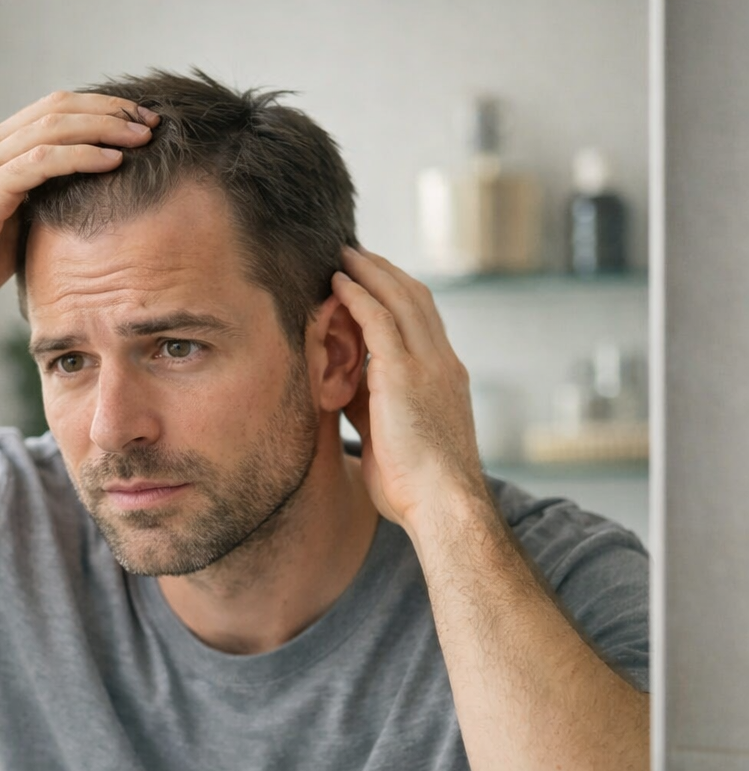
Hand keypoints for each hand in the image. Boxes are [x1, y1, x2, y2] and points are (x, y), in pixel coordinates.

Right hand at [0, 92, 157, 312]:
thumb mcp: (9, 227)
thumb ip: (37, 207)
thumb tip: (80, 211)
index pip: (53, 112)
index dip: (98, 110)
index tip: (136, 122)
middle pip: (60, 107)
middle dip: (110, 110)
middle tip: (151, 119)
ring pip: (55, 125)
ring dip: (105, 127)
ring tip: (143, 134)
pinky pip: (44, 160)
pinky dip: (83, 156)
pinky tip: (113, 160)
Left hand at [333, 247, 488, 533]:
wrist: (443, 505)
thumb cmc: (417, 488)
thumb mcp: (393, 435)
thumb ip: (372, 406)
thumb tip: (343, 391)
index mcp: (446, 378)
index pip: (425, 321)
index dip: (399, 295)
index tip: (374, 280)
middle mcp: (443, 363)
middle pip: (416, 299)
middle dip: (385, 272)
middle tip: (356, 253)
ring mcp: (429, 365)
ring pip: (400, 300)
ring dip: (370, 272)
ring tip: (344, 255)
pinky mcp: (406, 375)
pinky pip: (380, 321)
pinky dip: (358, 297)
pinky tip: (338, 283)